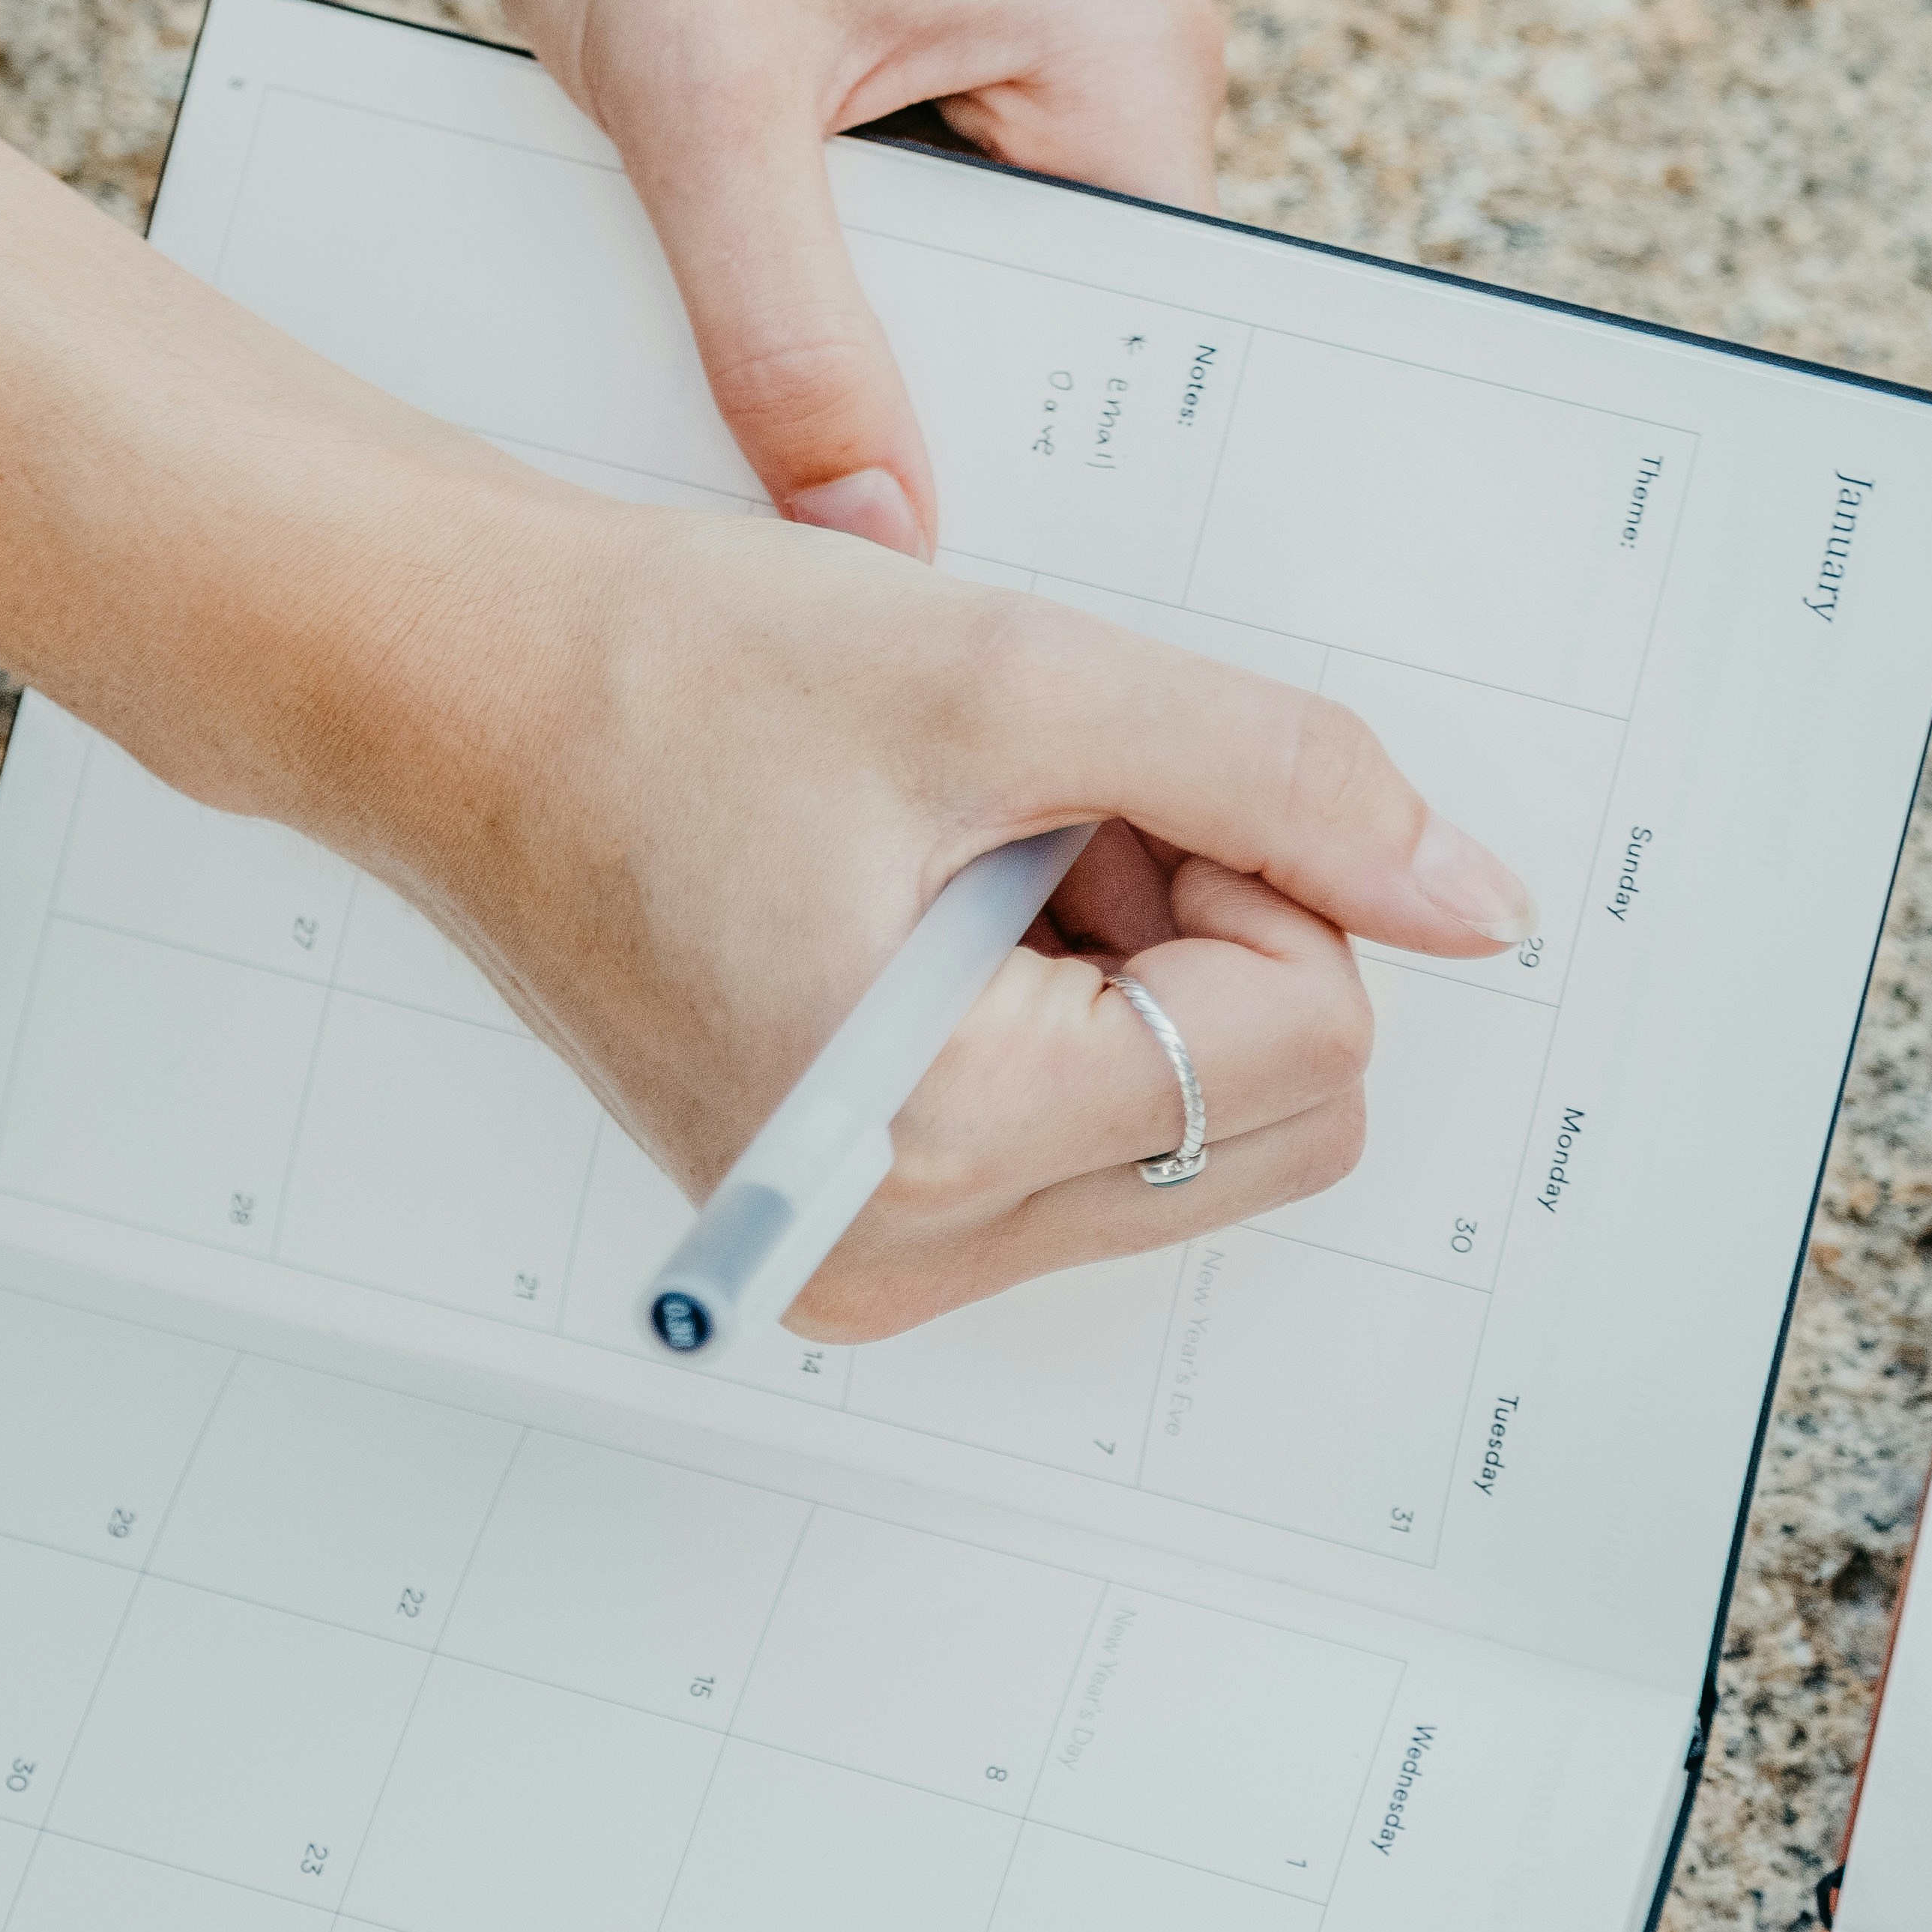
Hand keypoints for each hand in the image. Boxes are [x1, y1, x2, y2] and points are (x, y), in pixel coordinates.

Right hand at [309, 480, 1533, 1339]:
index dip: (1253, 868)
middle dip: (1213, 939)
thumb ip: (1284, 775)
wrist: (453, 696)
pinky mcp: (852, 1218)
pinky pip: (1082, 1138)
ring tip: (968, 850)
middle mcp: (897, 1255)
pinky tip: (934, 897)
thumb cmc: (672, 675)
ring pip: (1192, 1131)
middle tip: (1046, 813)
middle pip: (1271, 1120)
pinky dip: (1065, 1004)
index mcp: (930, 1146)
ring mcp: (871, 1256)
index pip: (1300, 1040)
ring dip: (1139, 967)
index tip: (1098, 776)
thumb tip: (1478, 899)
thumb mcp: (1017, 675)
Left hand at [429, 0, 1223, 558]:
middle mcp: (1107, 84)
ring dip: (863, 378)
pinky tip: (736, 354)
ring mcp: (1018, 93)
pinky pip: (898, 263)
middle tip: (830, 564)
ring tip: (766, 451)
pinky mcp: (924, 99)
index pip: (1148, 353)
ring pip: (966, 317)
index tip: (962, 608)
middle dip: (943, 442)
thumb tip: (878, 551)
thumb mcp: (703, 113)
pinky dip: (817, 313)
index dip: (1053, 486)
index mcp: (1124, 70)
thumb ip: (791, 341)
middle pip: (1060, 350)